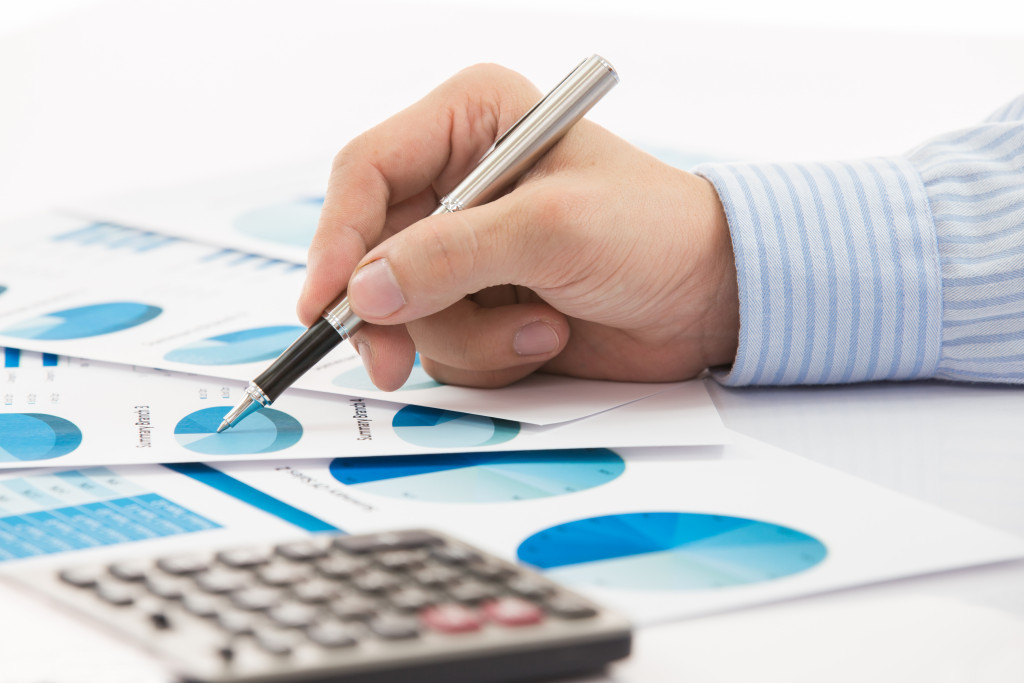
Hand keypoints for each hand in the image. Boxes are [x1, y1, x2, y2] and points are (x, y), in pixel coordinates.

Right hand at [298, 63, 738, 389]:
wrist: (711, 298)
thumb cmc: (652, 232)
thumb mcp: (552, 229)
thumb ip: (451, 256)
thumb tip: (364, 291)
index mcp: (471, 123)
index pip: (367, 172)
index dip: (337, 237)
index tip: (326, 301)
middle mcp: (458, 183)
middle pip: (370, 252)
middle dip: (392, 311)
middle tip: (391, 360)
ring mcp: (468, 251)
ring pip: (405, 310)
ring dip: (470, 335)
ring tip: (541, 323)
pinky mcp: (482, 303)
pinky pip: (444, 345)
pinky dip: (492, 353)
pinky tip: (548, 333)